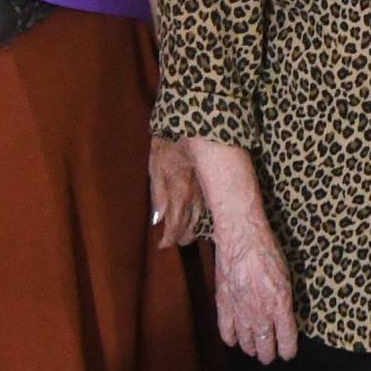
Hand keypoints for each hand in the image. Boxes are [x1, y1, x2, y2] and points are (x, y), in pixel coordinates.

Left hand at [147, 135, 205, 249]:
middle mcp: (197, 198)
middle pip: (192, 230)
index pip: (175, 228)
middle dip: (181, 237)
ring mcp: (208, 193)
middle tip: (171, 238)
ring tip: (185, 233)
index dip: (168, 240)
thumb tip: (157, 220)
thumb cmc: (168, 144)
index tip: (162, 245)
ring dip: (194, 231)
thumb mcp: (156, 167)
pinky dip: (204, 219)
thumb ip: (158, 196)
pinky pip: (211, 210)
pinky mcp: (214, 187)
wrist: (193, 125)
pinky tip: (200, 219)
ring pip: (204, 222)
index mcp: (180, 194)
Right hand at [207, 223, 298, 363]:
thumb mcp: (287, 276)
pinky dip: (231, 339)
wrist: (241, 238)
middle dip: (268, 354)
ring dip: (251, 348)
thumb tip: (285, 316)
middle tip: (268, 356)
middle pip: (265, 346)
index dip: (287, 351)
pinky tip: (234, 339)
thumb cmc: (267, 251)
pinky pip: (226, 332)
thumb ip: (285, 301)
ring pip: (246, 342)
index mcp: (281, 306)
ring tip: (253, 349)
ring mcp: (241, 311)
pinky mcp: (224, 305)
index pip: (287, 340)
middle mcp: (261, 314)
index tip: (287, 354)